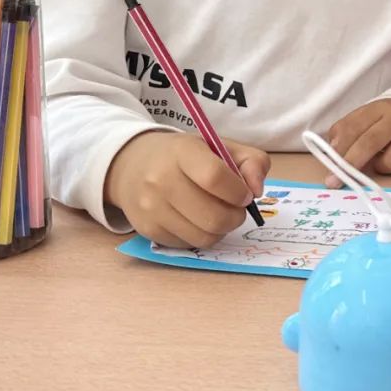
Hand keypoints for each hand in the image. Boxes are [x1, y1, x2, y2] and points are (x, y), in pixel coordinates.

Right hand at [105, 131, 269, 247]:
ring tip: (219, 213)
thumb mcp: (220, 146)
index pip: (215, 177)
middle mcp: (161, 180)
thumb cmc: (186, 155)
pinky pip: (189, 244)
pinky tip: (198, 220)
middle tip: (236, 208)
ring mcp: (151, 208)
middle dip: (236, 217)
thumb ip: (251, 161)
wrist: (133, 165)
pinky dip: (202, 236)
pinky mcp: (147, 230)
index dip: (238, 191)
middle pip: (213, 216)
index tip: (246, 194)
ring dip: (222, 229)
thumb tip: (257, 190)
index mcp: (183, 151)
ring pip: (204, 236)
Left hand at [323, 99, 390, 186]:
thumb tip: (332, 154)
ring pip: (390, 163)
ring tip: (385, 158)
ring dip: (381, 168)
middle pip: (369, 144)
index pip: (353, 128)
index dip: (338, 150)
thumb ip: (347, 131)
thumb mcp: (368, 118)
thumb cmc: (389, 120)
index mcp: (378, 107)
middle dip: (350, 165)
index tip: (329, 168)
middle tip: (335, 182)